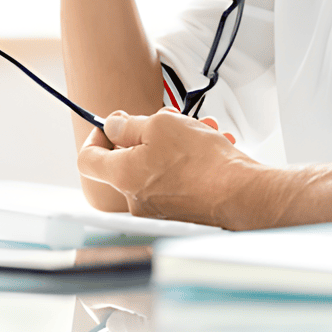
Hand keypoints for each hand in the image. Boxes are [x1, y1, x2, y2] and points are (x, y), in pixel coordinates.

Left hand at [77, 107, 260, 227]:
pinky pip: (176, 178)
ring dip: (176, 141)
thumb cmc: (204, 163)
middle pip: (127, 158)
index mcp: (123, 176)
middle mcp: (136, 198)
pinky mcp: (180, 211)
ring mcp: (159, 208)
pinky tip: (211, 145)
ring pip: (157, 164)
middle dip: (149, 132)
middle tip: (169, 120)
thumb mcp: (160, 125)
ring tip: (200, 129)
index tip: (112, 124)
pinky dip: (190, 159)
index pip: (87, 159)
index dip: (96, 136)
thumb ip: (128, 124)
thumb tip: (113, 125)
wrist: (243, 195)